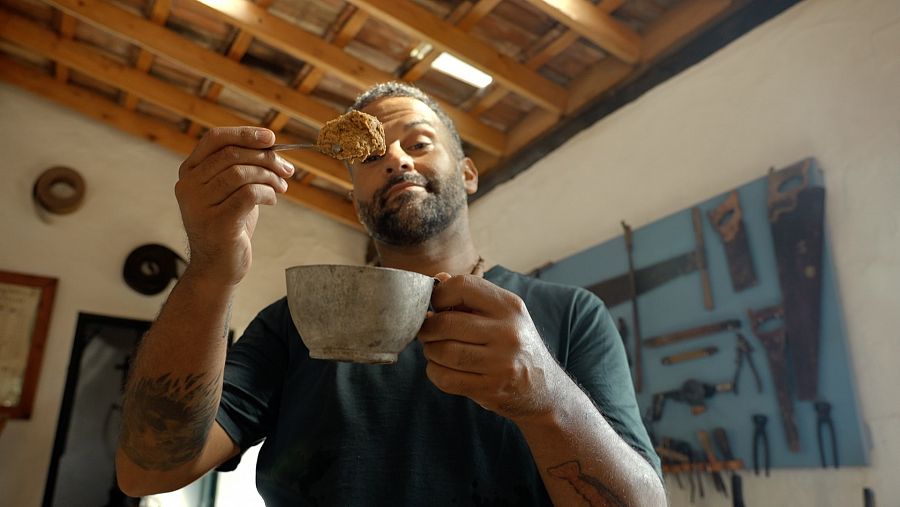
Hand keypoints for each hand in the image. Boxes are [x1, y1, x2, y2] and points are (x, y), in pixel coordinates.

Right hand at [175, 127, 293, 285]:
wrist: (217, 267)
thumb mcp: (231, 191)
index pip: (214, 139)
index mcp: (190, 172)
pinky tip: (272, 200)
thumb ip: (242, 167)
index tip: (271, 138)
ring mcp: (199, 204)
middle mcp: (188, 185)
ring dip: (269, 176)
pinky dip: (267, 193)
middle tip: (286, 169)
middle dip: (266, 158)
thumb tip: (271, 146)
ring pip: (241, 173)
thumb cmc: (228, 226)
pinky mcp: (217, 222)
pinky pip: (249, 194)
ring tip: (281, 187)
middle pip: (232, 155)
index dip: (244, 134)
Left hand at [418, 273, 562, 420]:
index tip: (436, 307)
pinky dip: (435, 372)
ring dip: (430, 351)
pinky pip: (446, 378)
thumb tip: (439, 279)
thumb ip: (471, 296)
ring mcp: (501, 363)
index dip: (439, 295)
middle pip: (446, 323)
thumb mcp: (504, 315)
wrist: (545, 388)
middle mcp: (508, 332)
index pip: (462, 286)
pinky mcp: (491, 388)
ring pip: (443, 352)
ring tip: (435, 350)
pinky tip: (441, 369)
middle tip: (427, 333)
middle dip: (427, 329)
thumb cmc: (516, 345)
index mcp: (510, 306)